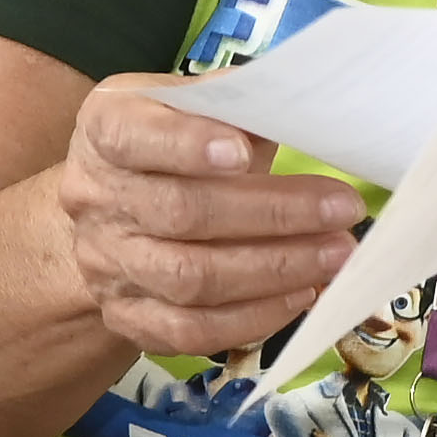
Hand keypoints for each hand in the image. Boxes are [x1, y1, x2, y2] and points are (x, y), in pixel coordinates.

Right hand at [67, 79, 376, 364]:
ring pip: (189, 280)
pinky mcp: (125, 315)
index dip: (186, 145)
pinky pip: (189, 332)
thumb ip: (235, 104)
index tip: (244, 152)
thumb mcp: (188, 106)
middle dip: (272, 215)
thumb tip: (305, 108)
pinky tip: (300, 295)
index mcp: (106, 128)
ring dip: (274, 271)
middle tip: (341, 211)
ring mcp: (105, 262)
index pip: (134, 136)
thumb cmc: (170, 143)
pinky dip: (252, 318)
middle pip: (180, 213)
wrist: (113, 206)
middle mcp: (95, 197)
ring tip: (335, 256)